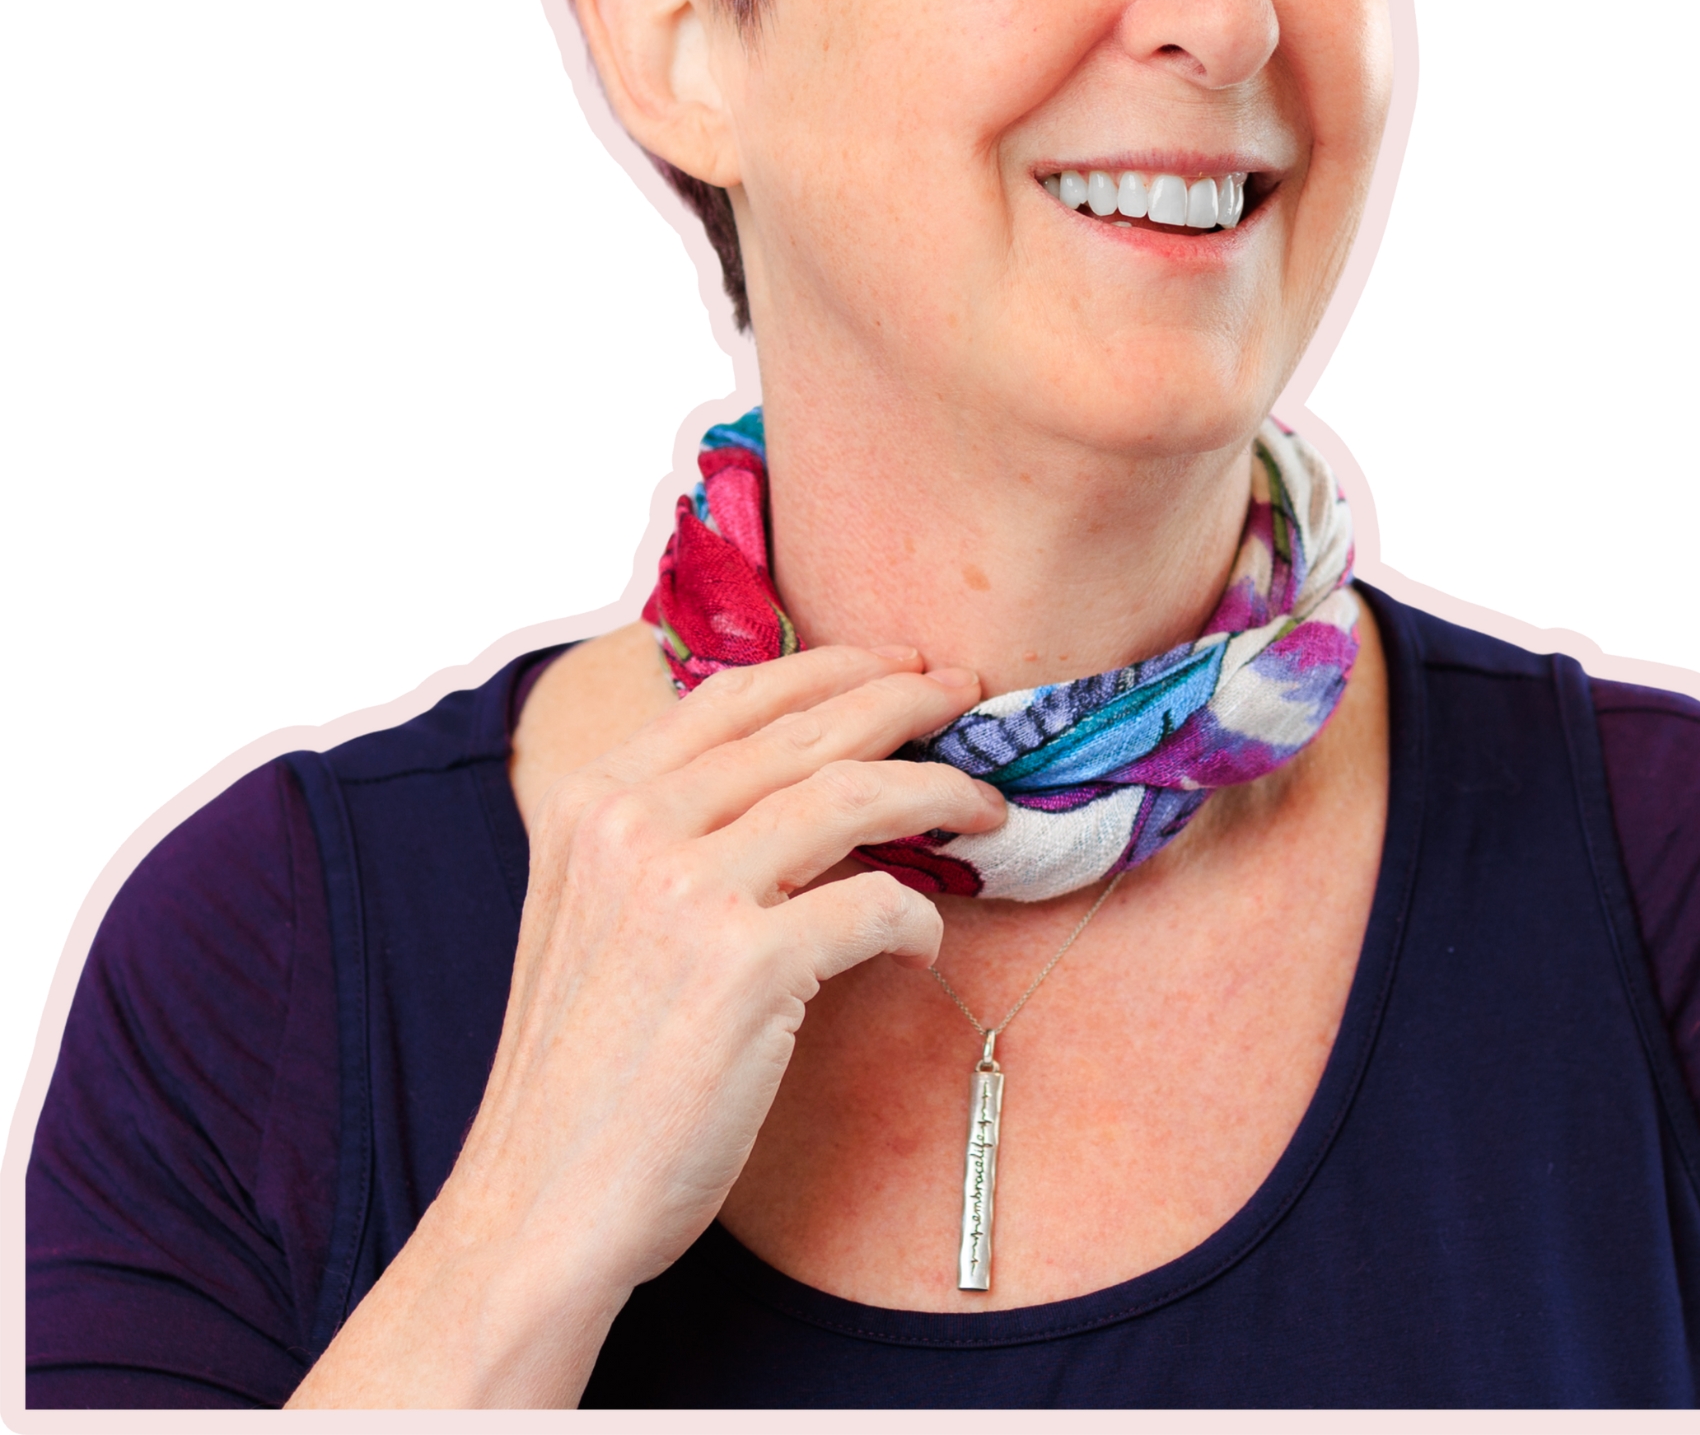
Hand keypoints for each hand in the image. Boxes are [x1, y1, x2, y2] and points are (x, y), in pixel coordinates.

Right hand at [288, 645, 995, 1407]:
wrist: (538, 1207)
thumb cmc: (585, 1071)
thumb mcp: (595, 913)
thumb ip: (669, 834)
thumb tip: (797, 779)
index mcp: (591, 801)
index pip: (733, 696)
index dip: (831, 667)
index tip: (900, 666)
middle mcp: (632, 826)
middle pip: (805, 728)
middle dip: (905, 701)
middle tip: (969, 698)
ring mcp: (685, 891)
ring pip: (854, 795)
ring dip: (939, 791)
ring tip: (986, 804)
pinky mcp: (743, 967)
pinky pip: (875, 905)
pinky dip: (918, 917)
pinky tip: (925, 941)